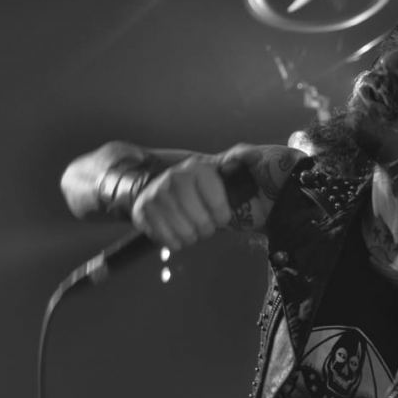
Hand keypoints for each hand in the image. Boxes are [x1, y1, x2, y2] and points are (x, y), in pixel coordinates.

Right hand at [131, 144, 263, 249]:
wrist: (159, 188)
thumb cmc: (199, 187)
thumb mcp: (220, 171)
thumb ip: (239, 160)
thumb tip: (255, 155)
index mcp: (198, 168)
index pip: (218, 203)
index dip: (221, 215)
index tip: (221, 216)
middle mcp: (175, 177)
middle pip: (201, 221)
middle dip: (207, 229)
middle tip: (205, 225)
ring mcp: (157, 193)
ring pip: (185, 233)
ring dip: (192, 236)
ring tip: (192, 229)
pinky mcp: (143, 210)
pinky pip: (167, 239)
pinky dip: (176, 242)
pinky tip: (178, 233)